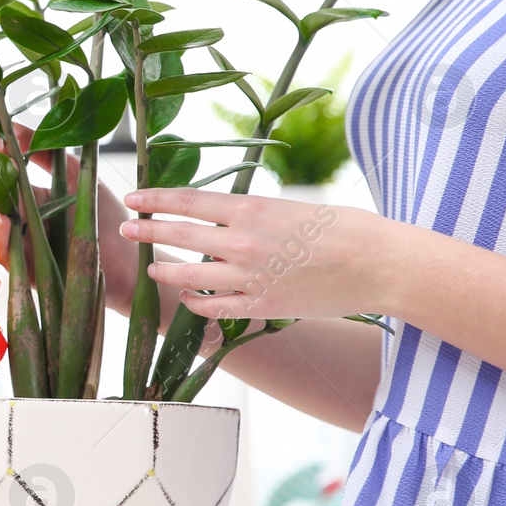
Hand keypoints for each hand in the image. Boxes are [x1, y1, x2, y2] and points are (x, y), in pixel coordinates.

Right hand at [0, 121, 139, 315]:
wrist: (129, 259)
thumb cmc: (109, 219)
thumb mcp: (79, 175)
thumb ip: (49, 153)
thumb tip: (17, 127)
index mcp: (33, 200)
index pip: (4, 178)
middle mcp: (24, 223)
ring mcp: (25, 246)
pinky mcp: (29, 270)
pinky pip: (7, 256)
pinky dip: (2, 239)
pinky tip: (6, 221)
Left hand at [118, 187, 395, 319]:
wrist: (381, 265)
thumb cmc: (344, 228)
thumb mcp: (292, 206)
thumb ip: (252, 213)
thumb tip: (223, 215)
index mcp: (253, 209)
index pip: (189, 200)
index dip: (155, 199)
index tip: (133, 198)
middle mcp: (244, 242)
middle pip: (179, 235)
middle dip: (146, 231)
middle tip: (124, 229)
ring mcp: (250, 278)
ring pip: (188, 275)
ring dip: (164, 270)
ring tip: (151, 267)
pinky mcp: (261, 307)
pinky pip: (214, 307)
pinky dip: (196, 302)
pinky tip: (187, 296)